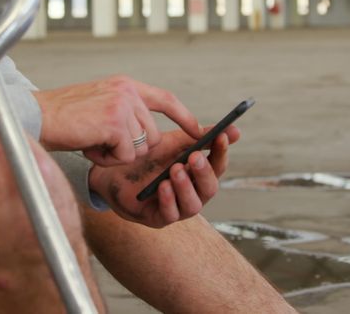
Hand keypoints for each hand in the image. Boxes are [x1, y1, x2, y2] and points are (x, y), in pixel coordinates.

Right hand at [33, 75, 198, 165]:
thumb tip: (146, 136)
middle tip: (102, 142)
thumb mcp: (100, 105)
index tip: (198, 130)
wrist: (37, 117)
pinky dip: (107, 160)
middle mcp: (127, 91)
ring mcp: (123, 105)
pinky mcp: (116, 123)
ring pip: (140, 148)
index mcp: (125, 85)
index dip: (183, 116)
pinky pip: (125, 157)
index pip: (165, 99)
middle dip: (131, 148)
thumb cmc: (64, 118)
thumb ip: (124, 112)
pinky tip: (89, 147)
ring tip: (93, 142)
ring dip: (116, 154)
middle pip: (152, 135)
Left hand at [87, 126, 240, 228]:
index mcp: (197, 174)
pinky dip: (168, 200)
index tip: (220, 137)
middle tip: (194, 157)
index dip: (221, 153)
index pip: (217, 166)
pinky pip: (169, 215)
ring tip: (175, 170)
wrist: (113, 169)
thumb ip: (200, 137)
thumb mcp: (173, 142)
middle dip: (203, 173)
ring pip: (193, 205)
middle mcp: (192, 193)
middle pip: (209, 189)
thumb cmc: (146, 156)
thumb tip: (235, 131)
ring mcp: (176, 208)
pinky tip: (162, 186)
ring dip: (186, 187)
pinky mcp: (158, 219)